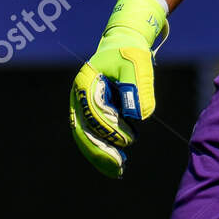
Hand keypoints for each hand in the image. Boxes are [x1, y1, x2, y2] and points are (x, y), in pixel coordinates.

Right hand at [69, 0, 167, 177]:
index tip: (129, 138)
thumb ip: (139, 86)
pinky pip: (92, 137)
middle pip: (83, 130)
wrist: (124, 47)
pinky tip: (116, 165)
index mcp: (85, 82)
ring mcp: (81, 108)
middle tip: (119, 167)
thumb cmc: (131, 53)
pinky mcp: (90, 116)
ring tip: (119, 170)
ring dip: (100, 156)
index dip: (110, 127)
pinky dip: (102, 151)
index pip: (93, 111)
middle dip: (100, 151)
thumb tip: (139, 115)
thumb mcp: (138, 63)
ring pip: (85, 138)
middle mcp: (78, 97)